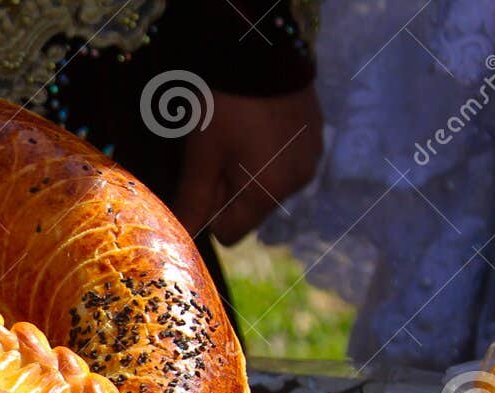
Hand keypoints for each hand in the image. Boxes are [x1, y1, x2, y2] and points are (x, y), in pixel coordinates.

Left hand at [172, 87, 322, 244]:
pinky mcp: (315, 137)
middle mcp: (297, 183)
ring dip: (246, 170)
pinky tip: (256, 125)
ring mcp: (310, 159)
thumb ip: (191, 202)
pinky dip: (265, 153)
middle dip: (227, 189)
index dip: (208, 211)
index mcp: (268, 193)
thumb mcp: (201, 157)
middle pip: (248, 210)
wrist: (262, 51)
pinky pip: (283, 162)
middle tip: (216, 150)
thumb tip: (179, 238)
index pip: (229, 233)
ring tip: (237, 134)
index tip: (203, 176)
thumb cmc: (223, 108)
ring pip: (265, 186)